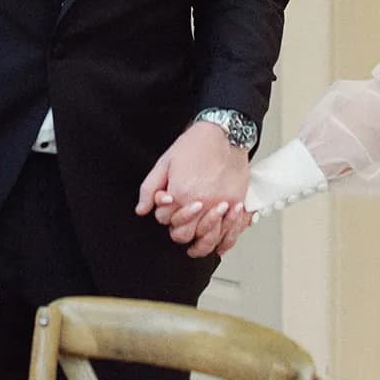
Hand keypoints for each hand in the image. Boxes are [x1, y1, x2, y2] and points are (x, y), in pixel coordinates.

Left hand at [136, 121, 250, 258]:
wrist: (225, 133)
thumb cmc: (196, 145)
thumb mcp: (164, 162)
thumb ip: (149, 188)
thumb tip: (142, 209)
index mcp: (180, 194)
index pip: (166, 220)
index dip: (165, 216)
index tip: (169, 207)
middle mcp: (201, 204)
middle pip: (185, 235)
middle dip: (180, 232)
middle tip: (181, 228)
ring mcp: (221, 206)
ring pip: (209, 239)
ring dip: (201, 244)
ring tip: (197, 246)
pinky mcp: (237, 203)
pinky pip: (231, 232)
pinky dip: (225, 242)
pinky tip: (220, 245)